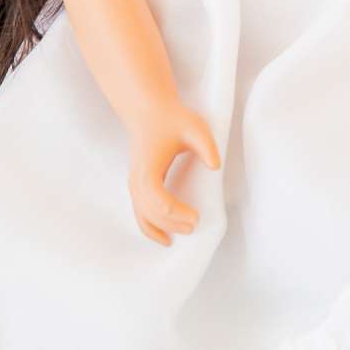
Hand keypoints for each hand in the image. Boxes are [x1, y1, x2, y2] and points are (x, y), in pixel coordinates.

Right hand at [126, 96, 219, 246]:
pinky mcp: (137, 185)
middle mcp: (136, 179)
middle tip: (195, 226)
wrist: (148, 112)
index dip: (176, 211)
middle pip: (150, 211)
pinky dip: (149, 227)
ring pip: (142, 215)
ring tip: (183, 235)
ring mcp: (134, 184)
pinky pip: (139, 213)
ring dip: (160, 228)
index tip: (196, 216)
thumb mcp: (195, 127)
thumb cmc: (173, 119)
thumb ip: (207, 146)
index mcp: (148, 167)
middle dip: (172, 223)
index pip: (157, 197)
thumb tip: (215, 167)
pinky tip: (164, 237)